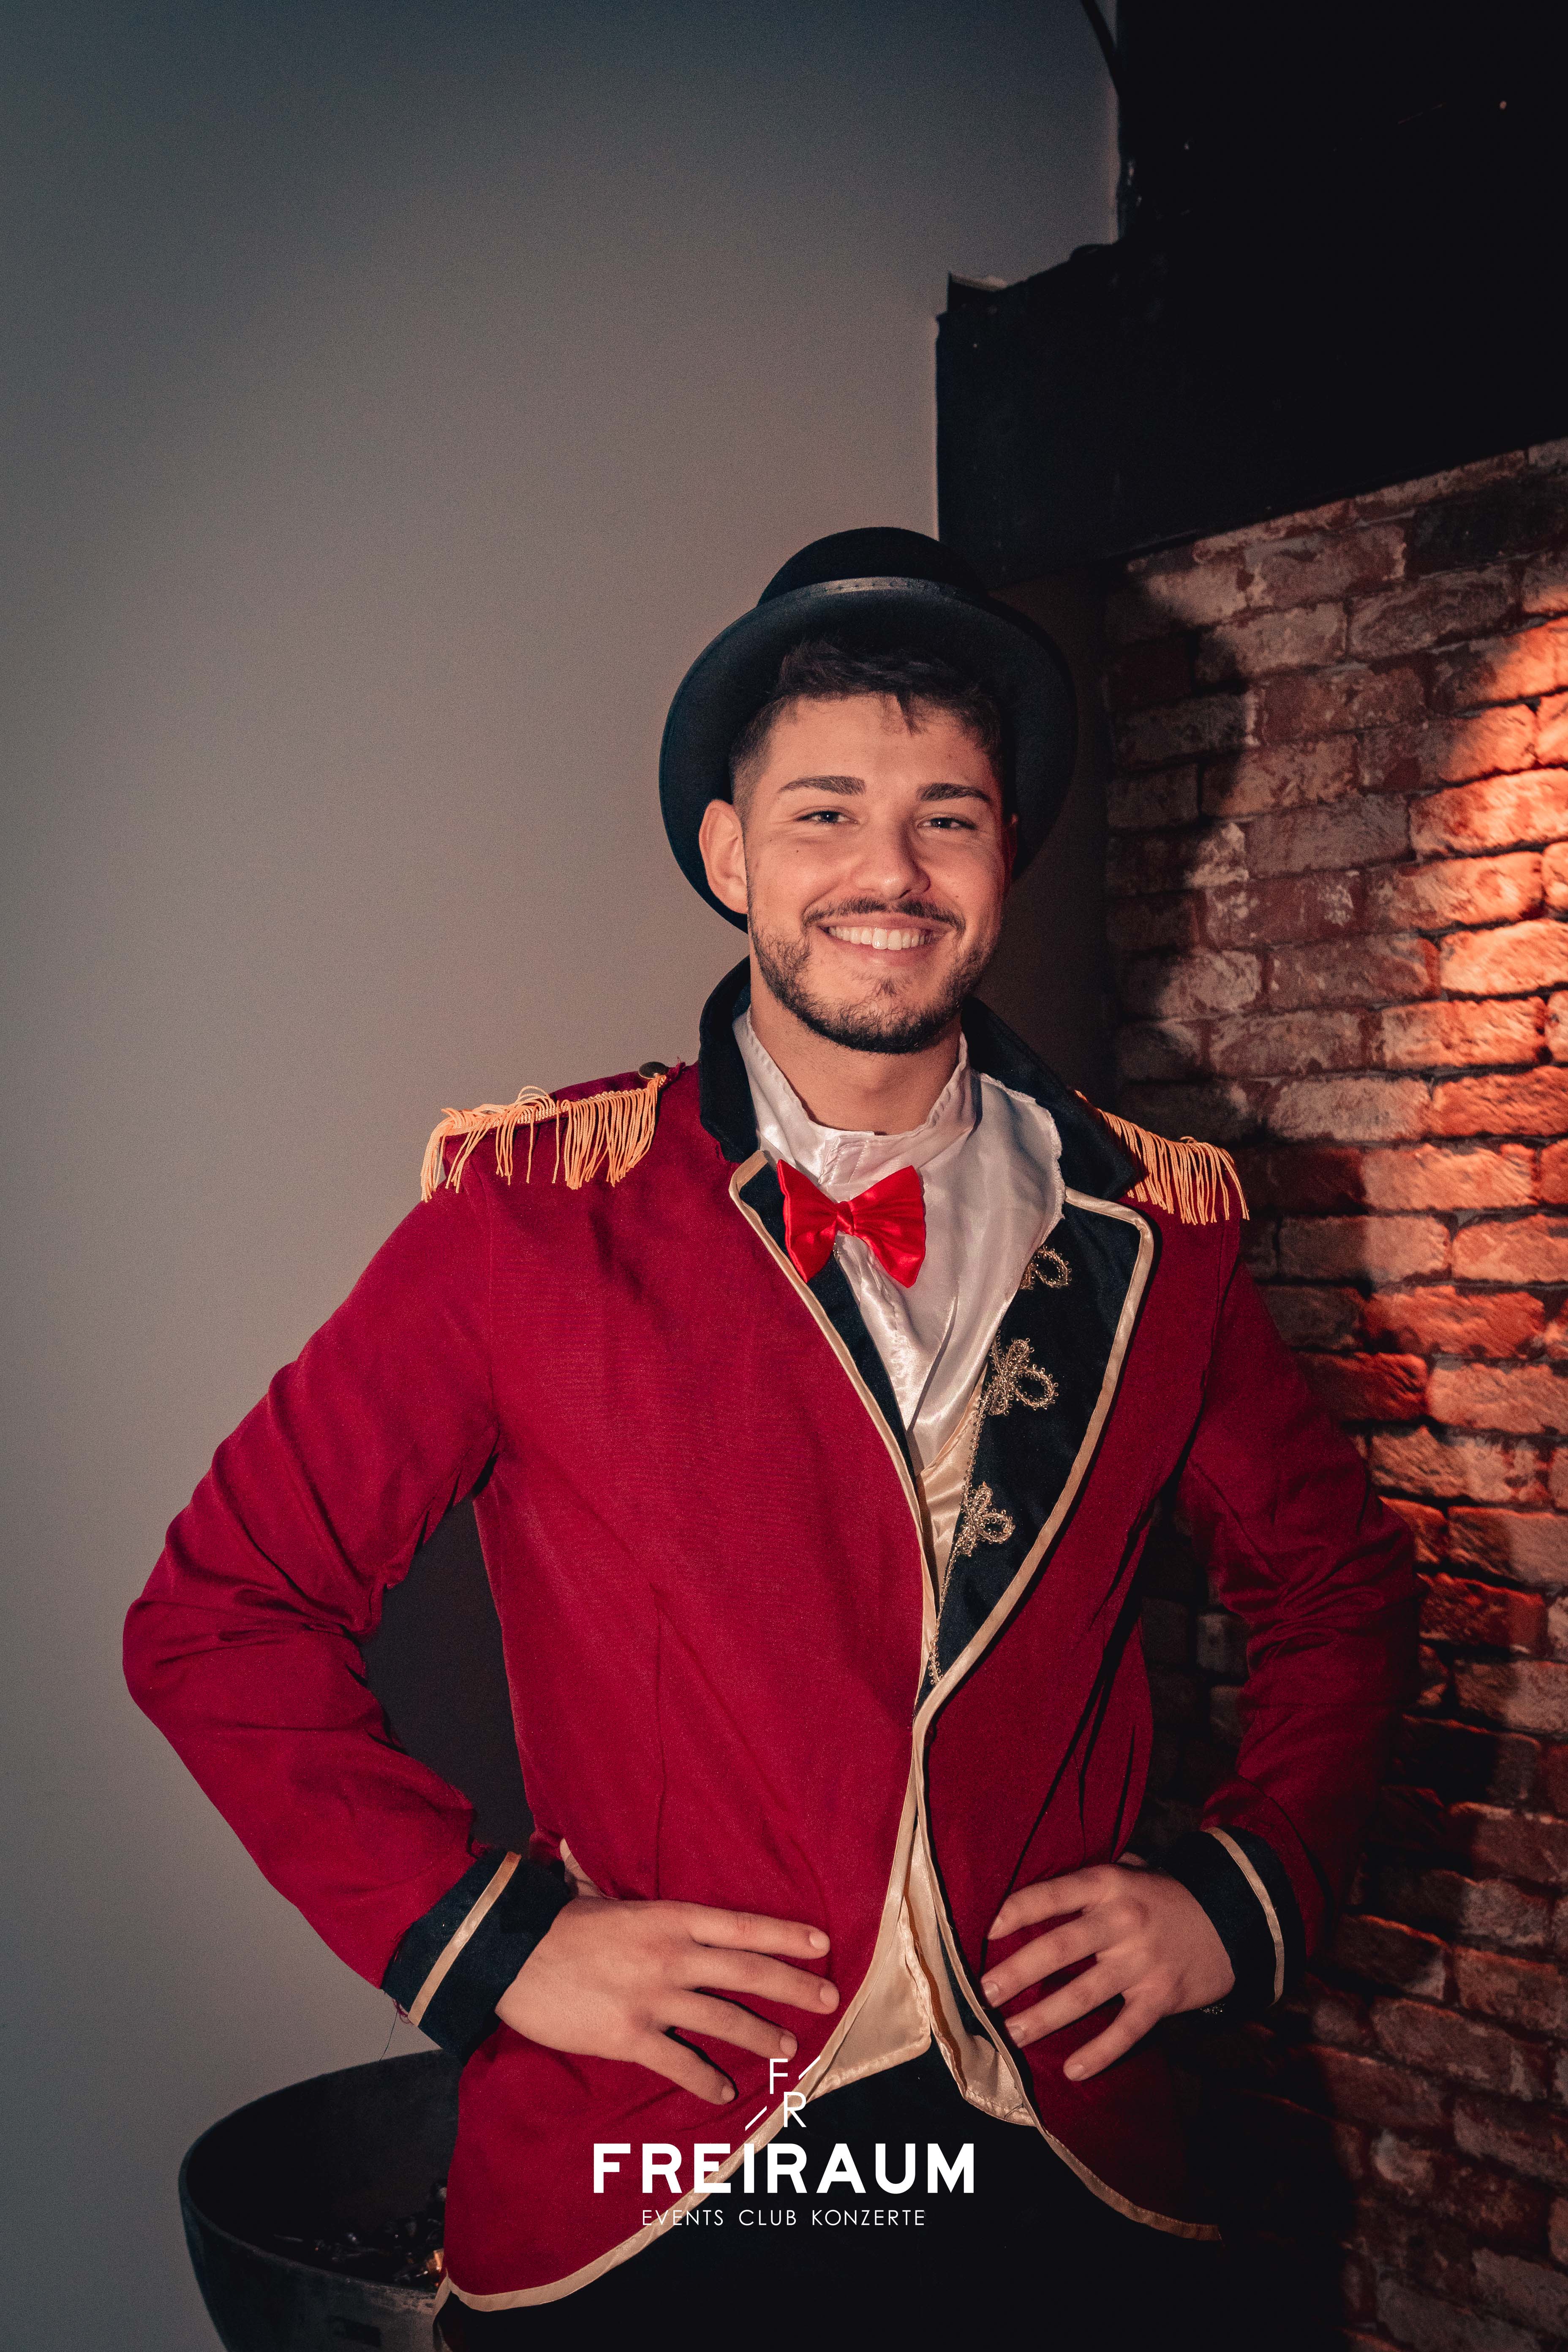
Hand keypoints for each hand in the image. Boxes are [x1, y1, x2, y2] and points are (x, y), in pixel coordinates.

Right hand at [496, 1895, 838, 2104]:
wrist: (507, 1953)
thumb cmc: (551, 1921)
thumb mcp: (592, 1894)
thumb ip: (602, 1880)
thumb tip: (578, 1851)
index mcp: (668, 1918)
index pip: (742, 1925)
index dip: (785, 1934)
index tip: (821, 1944)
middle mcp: (671, 1956)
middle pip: (747, 1971)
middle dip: (793, 1986)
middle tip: (828, 2000)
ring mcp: (653, 1998)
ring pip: (724, 2019)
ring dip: (761, 2036)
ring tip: (788, 2051)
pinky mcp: (629, 2037)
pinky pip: (680, 2064)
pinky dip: (706, 2081)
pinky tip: (724, 2094)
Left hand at [981, 1855, 1232, 2080]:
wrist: (1229, 1918)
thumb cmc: (1160, 1898)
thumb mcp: (1127, 1874)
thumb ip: (1086, 1886)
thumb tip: (1031, 1899)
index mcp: (1109, 1884)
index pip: (1053, 1895)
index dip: (1018, 1911)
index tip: (988, 1932)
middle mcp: (1122, 1921)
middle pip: (1061, 1947)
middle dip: (1019, 1971)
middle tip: (985, 1992)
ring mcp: (1142, 1962)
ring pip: (1085, 1994)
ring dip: (1045, 2017)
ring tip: (1012, 2032)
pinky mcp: (1161, 1997)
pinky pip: (1125, 2030)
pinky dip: (1100, 2053)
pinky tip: (1072, 2070)